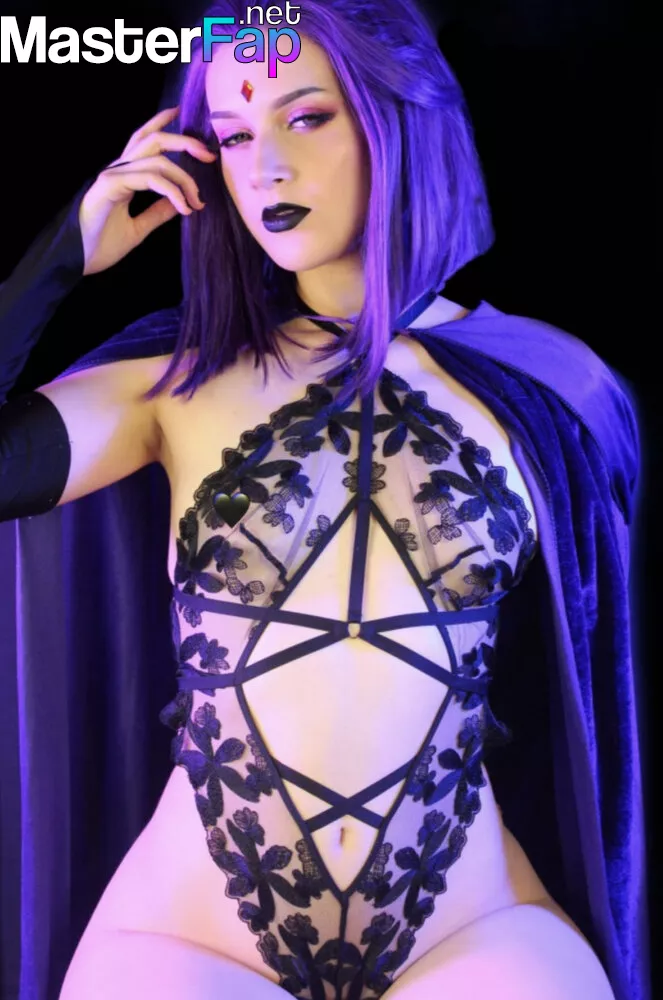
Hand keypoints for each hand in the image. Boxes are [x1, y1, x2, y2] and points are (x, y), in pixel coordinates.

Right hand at [78, 106, 216, 275]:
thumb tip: (180, 203)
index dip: (161, 123)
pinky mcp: (110, 187)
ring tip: (197, 200)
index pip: (144, 140)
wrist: (77, 261)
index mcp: (123, 175)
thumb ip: (157, 213)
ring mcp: (112, 176)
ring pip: (156, 158)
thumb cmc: (100, 246)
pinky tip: (183, 208)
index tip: (179, 113)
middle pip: (154, 140)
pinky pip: (149, 179)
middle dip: (184, 142)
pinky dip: (172, 191)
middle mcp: (118, 170)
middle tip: (209, 155)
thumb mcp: (138, 228)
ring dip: (184, 178)